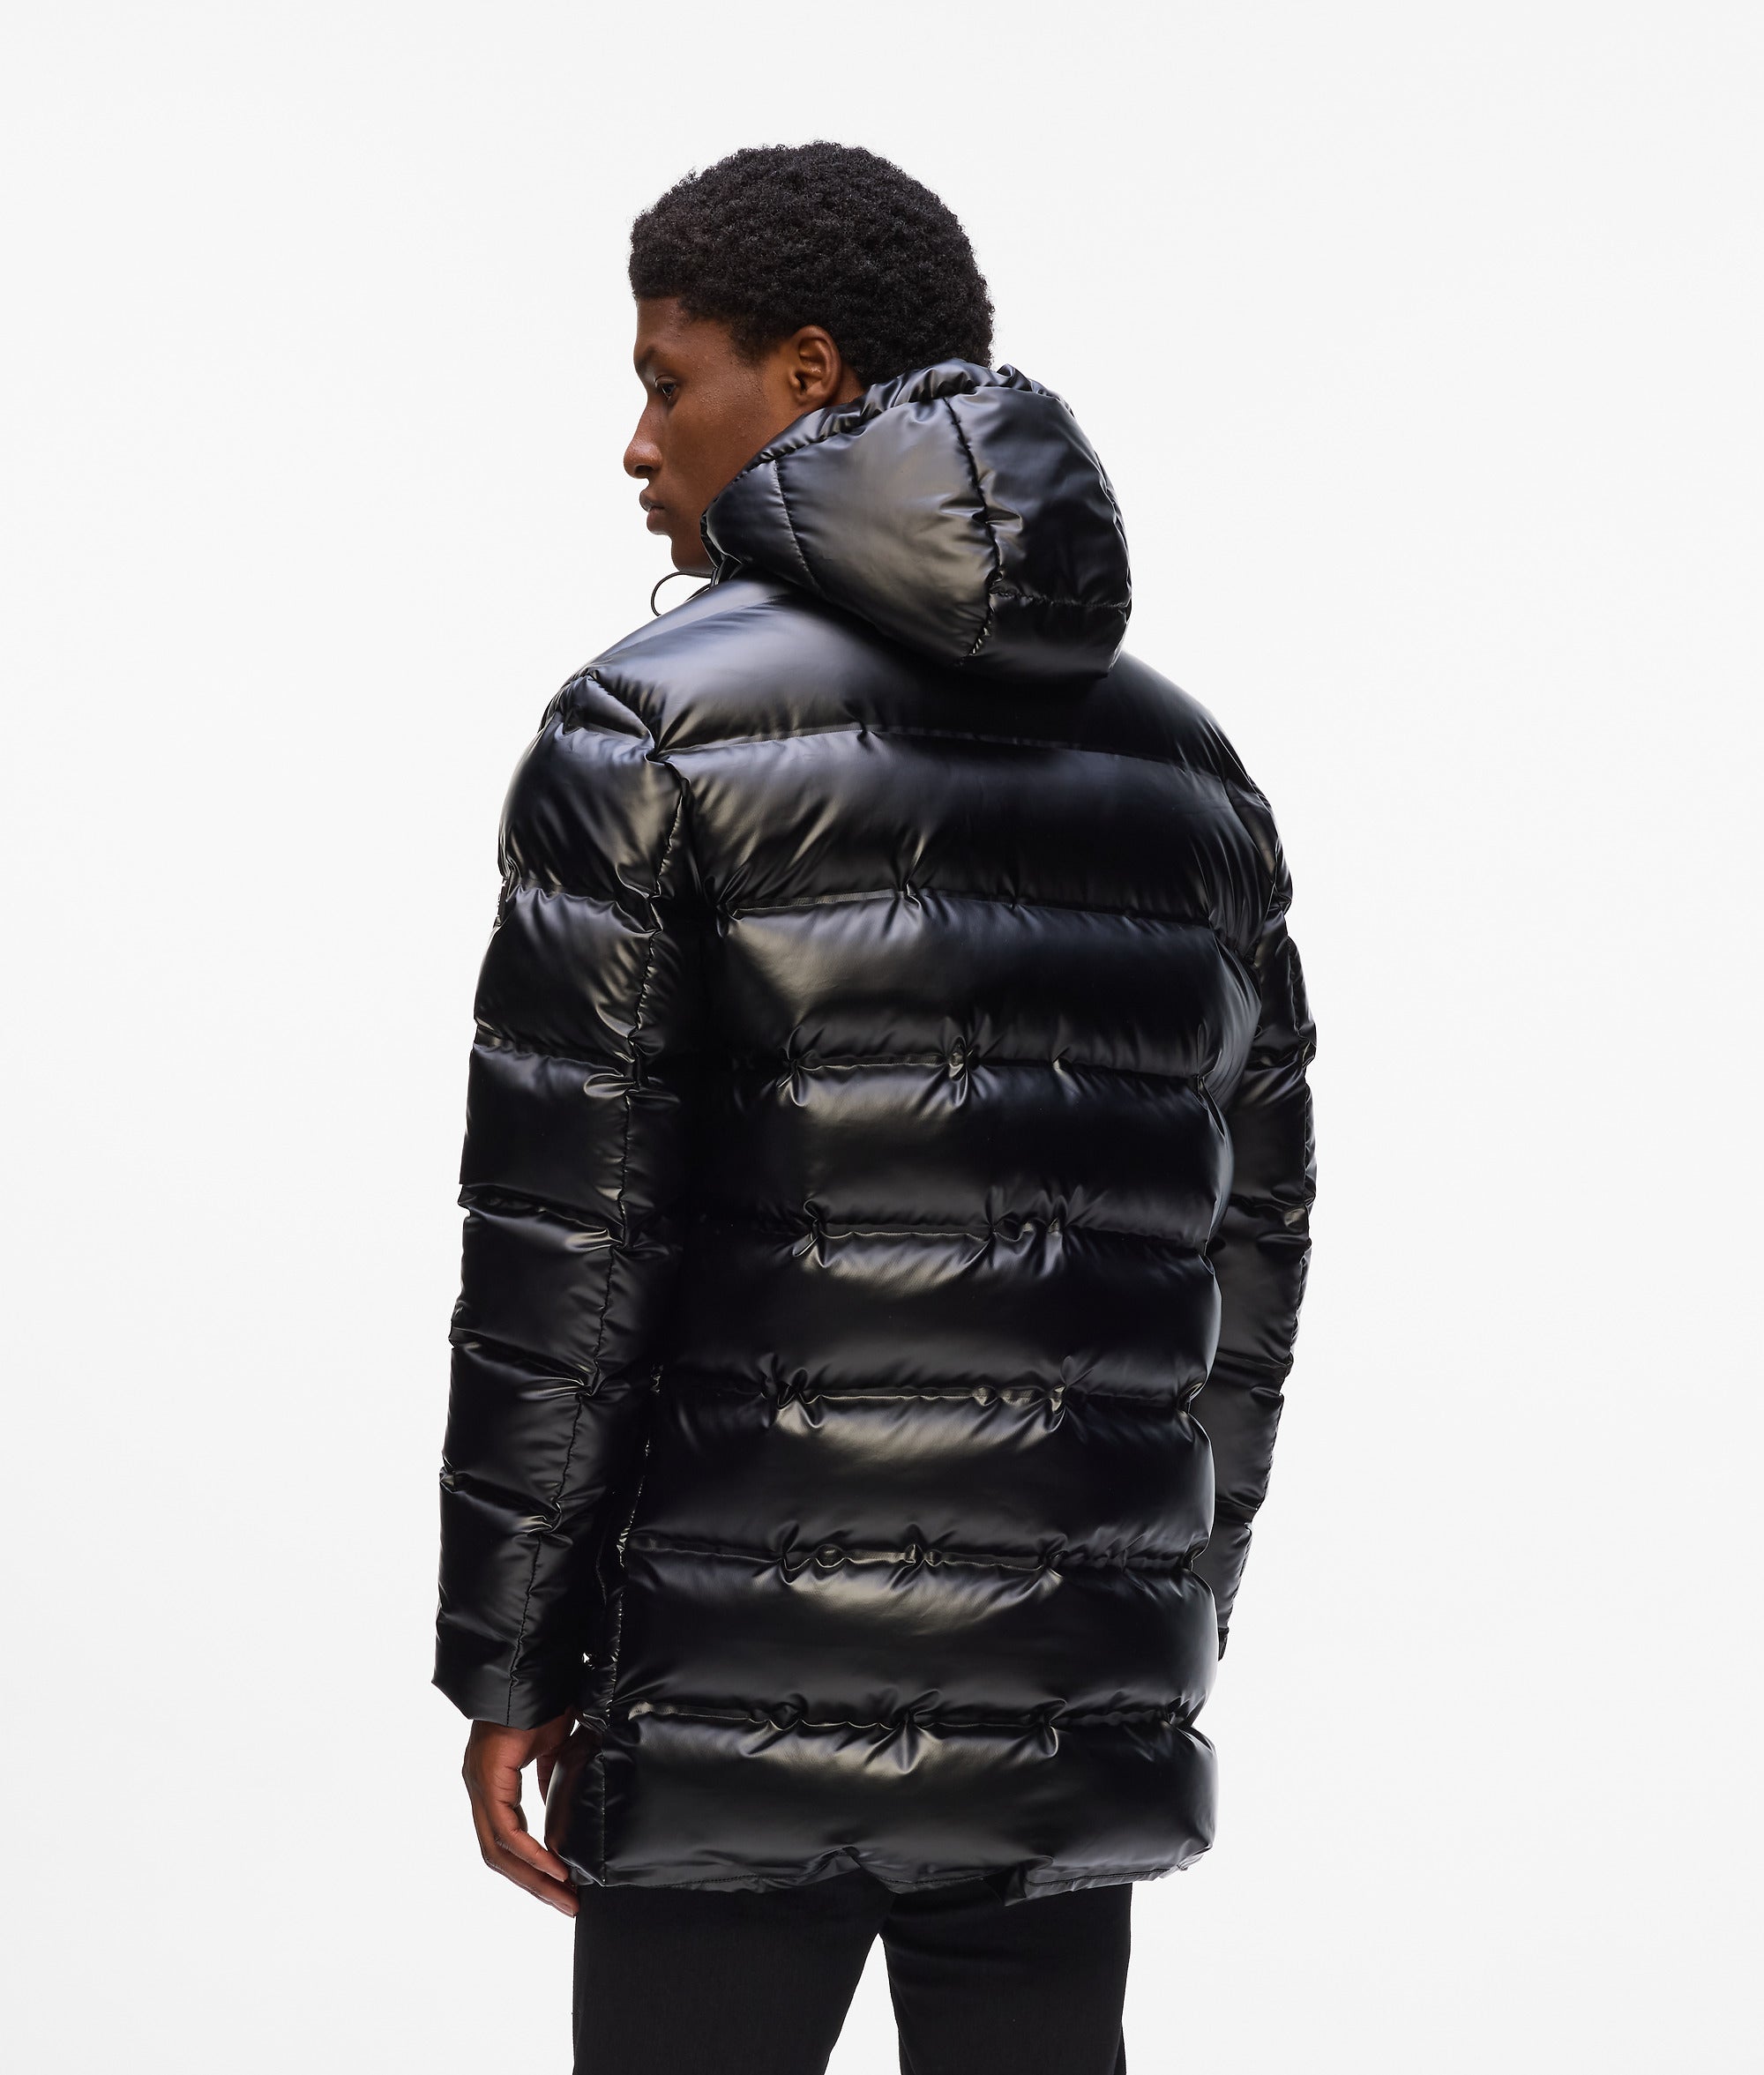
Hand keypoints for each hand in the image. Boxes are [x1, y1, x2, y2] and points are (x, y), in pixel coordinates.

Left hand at [462, 1715, 580, 1914]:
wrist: (530, 1670)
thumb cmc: (542, 1700)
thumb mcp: (552, 1748)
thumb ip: (548, 1780)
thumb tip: (555, 1811)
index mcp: (492, 1782)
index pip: (505, 1841)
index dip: (531, 1868)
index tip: (561, 1887)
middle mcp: (479, 1788)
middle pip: (499, 1855)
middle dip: (535, 1884)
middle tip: (566, 1904)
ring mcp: (479, 1784)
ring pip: (498, 1849)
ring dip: (533, 1876)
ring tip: (564, 1894)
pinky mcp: (486, 1778)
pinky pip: (505, 1830)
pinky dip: (530, 1853)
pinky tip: (554, 1866)